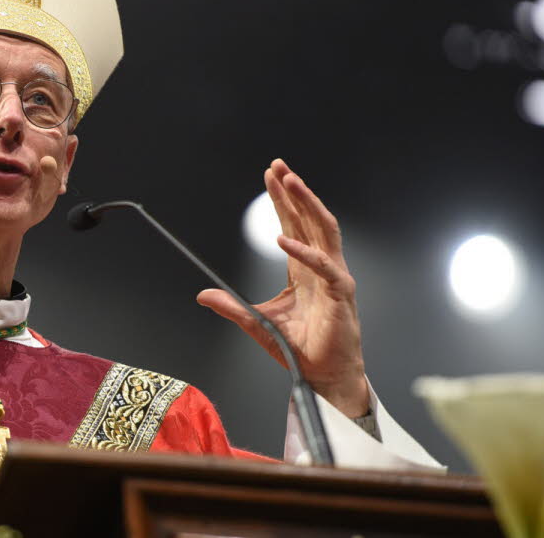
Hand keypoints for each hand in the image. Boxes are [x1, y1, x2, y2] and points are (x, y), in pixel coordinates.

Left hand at [196, 159, 369, 416]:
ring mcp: (334, 278)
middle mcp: (322, 267)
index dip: (282, 200)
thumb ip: (231, 306)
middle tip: (278, 166)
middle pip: (309, 219)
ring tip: (290, 182)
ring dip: (306, 205)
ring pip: (324, 230)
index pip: (293, 225)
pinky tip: (283, 240)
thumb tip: (203, 295)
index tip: (269, 176)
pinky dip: (304, 252)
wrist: (322, 376)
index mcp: (304, 269)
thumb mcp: (256, 322)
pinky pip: (324, 267)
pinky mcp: (340, 295)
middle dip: (294, 191)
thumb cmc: (300, 347)